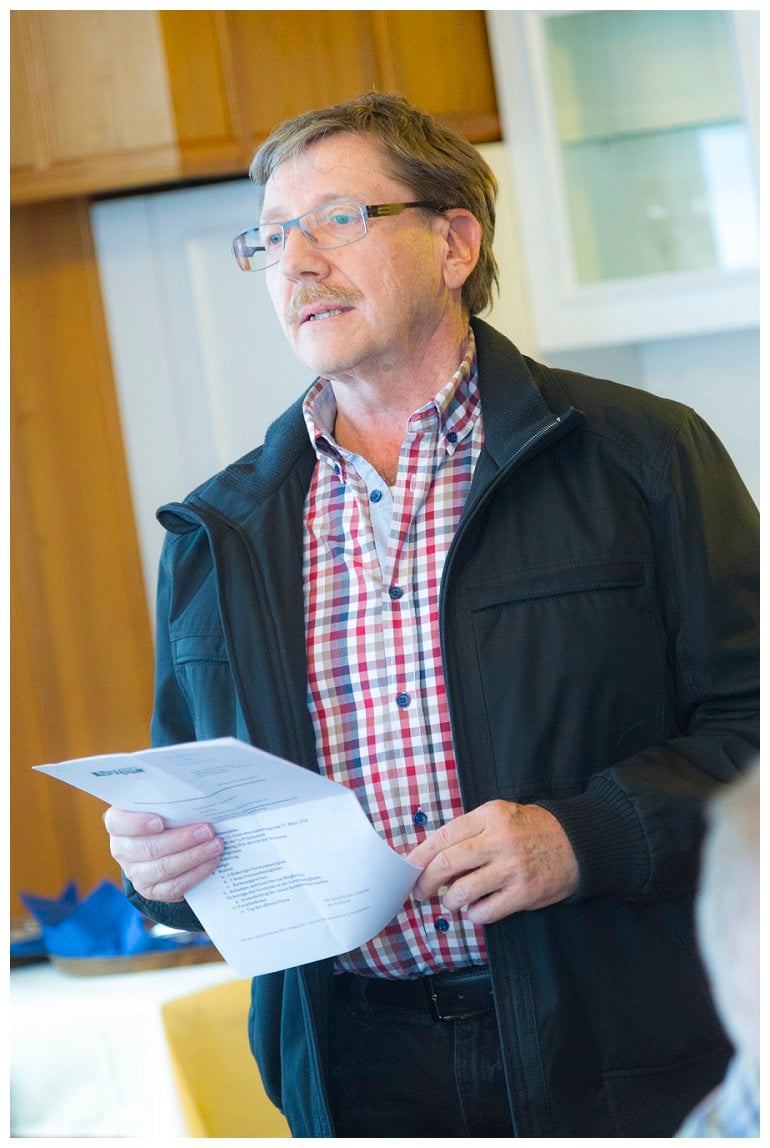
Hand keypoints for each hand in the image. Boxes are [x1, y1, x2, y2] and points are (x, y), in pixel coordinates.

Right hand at [103, 807, 223, 902]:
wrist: (158, 844)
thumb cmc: (162, 816)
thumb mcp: (159, 804)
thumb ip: (169, 800)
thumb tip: (198, 797)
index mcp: (118, 823)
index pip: (119, 823)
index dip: (138, 824)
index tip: (161, 821)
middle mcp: (122, 849)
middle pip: (149, 848)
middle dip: (182, 840)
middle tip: (208, 830)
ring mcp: (135, 872)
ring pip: (163, 868)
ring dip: (193, 857)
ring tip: (215, 846)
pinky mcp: (150, 890)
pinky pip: (173, 886)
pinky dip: (195, 874)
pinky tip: (211, 863)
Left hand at [407, 801, 578, 924]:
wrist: (577, 843)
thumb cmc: (531, 830)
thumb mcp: (500, 816)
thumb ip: (470, 831)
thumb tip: (432, 856)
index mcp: (489, 816)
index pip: (443, 836)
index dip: (420, 855)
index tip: (409, 867)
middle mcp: (499, 840)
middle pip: (446, 863)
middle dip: (426, 881)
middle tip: (421, 890)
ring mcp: (512, 868)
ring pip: (462, 891)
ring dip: (450, 900)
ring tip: (453, 899)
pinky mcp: (523, 893)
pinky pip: (484, 912)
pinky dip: (474, 914)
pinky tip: (476, 909)